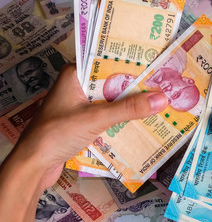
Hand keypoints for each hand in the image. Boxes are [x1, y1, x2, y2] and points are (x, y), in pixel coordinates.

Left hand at [0, 64, 167, 220]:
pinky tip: (139, 119)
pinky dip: (120, 116)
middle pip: (111, 81)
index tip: (155, 64)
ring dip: (129, 103)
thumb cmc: (58, 134)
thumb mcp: (96, 118)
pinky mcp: (83, 120)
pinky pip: (106, 113)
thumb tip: (161, 99)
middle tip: (161, 83)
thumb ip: (127, 109)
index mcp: (75, 74)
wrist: (34, 165)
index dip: (131, 63)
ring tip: (156, 100)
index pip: (107, 61)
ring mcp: (80, 104)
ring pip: (110, 99)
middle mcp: (78, 86)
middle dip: (134, 85)